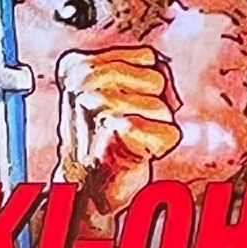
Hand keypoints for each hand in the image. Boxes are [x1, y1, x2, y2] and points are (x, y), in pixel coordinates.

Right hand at [57, 46, 181, 217]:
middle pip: (157, 80)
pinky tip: (134, 154)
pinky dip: (160, 147)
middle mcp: (84, 80)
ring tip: (126, 141)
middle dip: (152, 104)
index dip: (145, 87)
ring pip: (164, 107)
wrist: (82, 190)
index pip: (146, 57)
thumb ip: (136, 69)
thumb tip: (166, 65)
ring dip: (154, 127)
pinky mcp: (118, 131)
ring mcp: (98, 105)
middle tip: (125, 127)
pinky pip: (169, 133)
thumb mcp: (107, 93)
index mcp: (77, 65)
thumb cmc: (99, 143)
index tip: (122, 108)